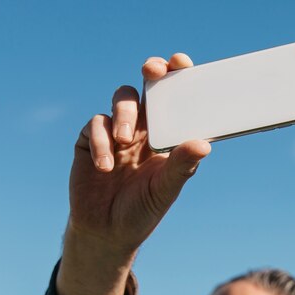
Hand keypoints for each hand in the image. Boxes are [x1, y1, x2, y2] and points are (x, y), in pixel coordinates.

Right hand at [69, 53, 210, 254]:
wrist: (107, 232)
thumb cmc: (142, 211)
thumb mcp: (165, 189)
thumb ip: (182, 166)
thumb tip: (204, 144)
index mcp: (166, 137)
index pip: (175, 100)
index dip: (178, 77)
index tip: (181, 63)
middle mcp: (143, 129)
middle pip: (147, 87)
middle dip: (151, 73)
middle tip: (153, 72)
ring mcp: (115, 132)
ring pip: (120, 99)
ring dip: (124, 114)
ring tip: (125, 140)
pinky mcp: (89, 140)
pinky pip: (95, 125)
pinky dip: (100, 141)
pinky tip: (106, 166)